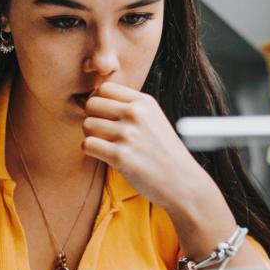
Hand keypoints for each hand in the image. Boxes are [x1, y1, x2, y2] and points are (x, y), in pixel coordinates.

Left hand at [82, 82, 236, 254]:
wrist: (182, 181)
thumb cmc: (164, 152)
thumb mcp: (154, 118)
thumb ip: (130, 107)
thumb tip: (93, 100)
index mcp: (144, 102)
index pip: (104, 88)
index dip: (98, 101)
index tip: (103, 115)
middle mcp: (136, 114)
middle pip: (91, 104)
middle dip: (91, 117)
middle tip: (101, 131)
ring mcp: (128, 134)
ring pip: (86, 124)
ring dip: (90, 135)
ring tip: (104, 144)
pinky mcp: (120, 156)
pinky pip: (87, 144)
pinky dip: (89, 150)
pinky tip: (102, 155)